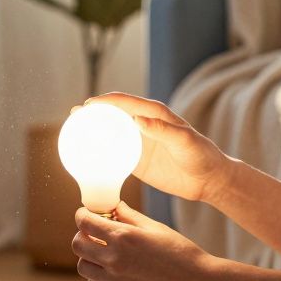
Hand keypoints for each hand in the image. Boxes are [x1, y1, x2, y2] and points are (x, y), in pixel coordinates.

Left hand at [73, 201, 223, 280]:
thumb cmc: (182, 253)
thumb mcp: (156, 228)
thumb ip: (129, 216)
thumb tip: (112, 206)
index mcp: (124, 238)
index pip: (85, 223)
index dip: (83, 216)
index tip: (86, 215)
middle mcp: (114, 260)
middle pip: (78, 245)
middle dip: (83, 236)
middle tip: (95, 235)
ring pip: (83, 267)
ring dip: (90, 258)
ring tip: (106, 255)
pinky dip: (97, 278)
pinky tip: (113, 273)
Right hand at [79, 92, 233, 204]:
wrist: (208, 180)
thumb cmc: (201, 155)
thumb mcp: (185, 141)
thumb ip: (163, 130)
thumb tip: (138, 119)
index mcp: (155, 114)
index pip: (125, 102)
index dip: (105, 101)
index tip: (87, 105)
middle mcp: (144, 124)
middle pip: (113, 114)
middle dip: (92, 112)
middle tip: (73, 115)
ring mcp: (139, 142)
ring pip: (110, 133)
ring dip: (92, 131)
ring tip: (72, 131)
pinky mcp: (137, 161)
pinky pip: (114, 154)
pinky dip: (99, 152)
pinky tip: (85, 157)